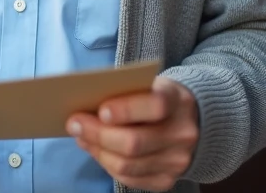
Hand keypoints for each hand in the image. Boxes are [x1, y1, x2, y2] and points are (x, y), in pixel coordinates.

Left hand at [67, 77, 199, 191]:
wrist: (191, 120)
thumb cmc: (157, 97)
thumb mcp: (149, 85)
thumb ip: (124, 93)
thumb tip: (86, 108)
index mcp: (179, 101)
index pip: (156, 106)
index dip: (126, 110)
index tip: (101, 110)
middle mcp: (183, 134)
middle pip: (135, 142)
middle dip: (98, 134)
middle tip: (74, 124)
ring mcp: (177, 161)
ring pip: (127, 165)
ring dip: (98, 151)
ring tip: (81, 138)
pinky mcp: (167, 180)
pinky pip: (129, 179)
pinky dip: (107, 164)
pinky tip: (97, 150)